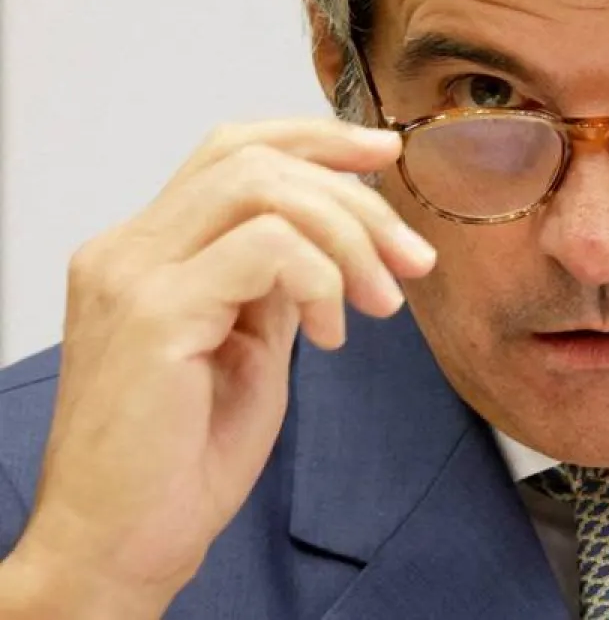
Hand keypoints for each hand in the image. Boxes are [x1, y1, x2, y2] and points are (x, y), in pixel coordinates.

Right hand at [1, 119, 434, 615]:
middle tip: (410, 255)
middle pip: (254, 157)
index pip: (233, 151)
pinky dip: (320, 277)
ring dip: (348, 235)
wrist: (121, 546)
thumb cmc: (180, 461)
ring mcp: (133, 275)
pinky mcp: (154, 313)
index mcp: (146, 251)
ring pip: (263, 187)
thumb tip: (334, 236)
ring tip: (380, 302)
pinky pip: (267, 248)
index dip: (316, 138)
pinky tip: (331, 335)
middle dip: (353, 194)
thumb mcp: (248, 347)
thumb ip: (276, 282)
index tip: (386, 155)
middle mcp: (128, 249)